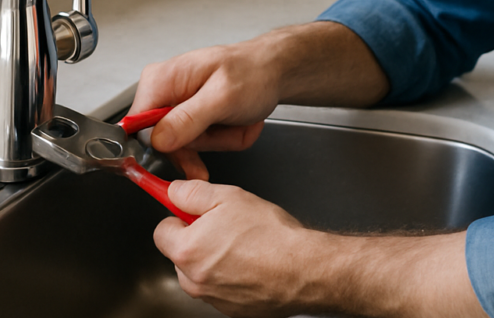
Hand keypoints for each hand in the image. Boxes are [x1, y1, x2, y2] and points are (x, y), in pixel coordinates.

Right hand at [130, 39, 283, 179]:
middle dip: (201, 144)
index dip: (158, 147)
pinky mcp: (190, 116)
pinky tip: (234, 124)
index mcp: (161, 80)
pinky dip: (221, 139)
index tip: (184, 158)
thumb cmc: (253, 73)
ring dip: (217, 140)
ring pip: (184, 145)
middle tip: (226, 134)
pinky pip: (197, 142)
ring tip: (236, 121)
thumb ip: (188, 119)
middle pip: (163, 141)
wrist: (274, 71)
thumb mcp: (222, 97)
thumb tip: (157, 140)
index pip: (136, 126)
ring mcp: (177, 105)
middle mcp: (163, 92)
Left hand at [154, 181, 486, 317]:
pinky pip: (239, 282)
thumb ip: (198, 192)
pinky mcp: (253, 309)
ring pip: (212, 266)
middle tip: (230, 215)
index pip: (164, 224)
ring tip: (257, 232)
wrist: (329, 273)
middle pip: (184, 249)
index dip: (179, 206)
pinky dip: (249, 268)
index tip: (185, 196)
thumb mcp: (235, 198)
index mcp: (193, 252)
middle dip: (201, 230)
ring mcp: (227, 300)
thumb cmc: (287, 236)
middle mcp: (203, 282)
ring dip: (226, 248)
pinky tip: (271, 254)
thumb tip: (178, 188)